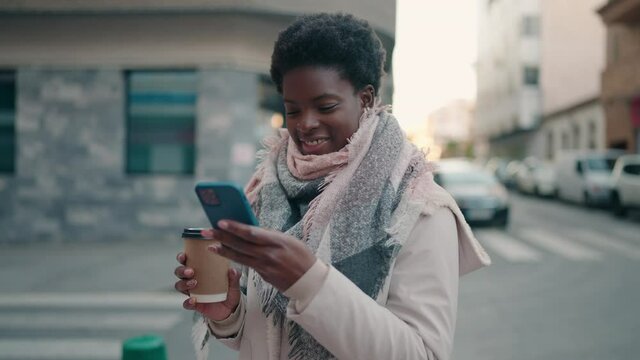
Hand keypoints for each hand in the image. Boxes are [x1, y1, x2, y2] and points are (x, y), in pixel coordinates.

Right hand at [174, 252, 241, 320]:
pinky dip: (187, 302)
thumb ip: (234, 276)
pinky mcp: (194, 305)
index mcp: (200, 270)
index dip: (181, 257)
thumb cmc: (229, 291)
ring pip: (179, 286)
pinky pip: (186, 303)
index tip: (184, 256)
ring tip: (194, 283)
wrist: (231, 309)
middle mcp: (192, 280)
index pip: (187, 261)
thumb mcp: (234, 283)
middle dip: (182, 271)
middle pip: (179, 272)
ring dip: (184, 283)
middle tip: (191, 271)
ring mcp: (192, 292)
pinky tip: (193, 300)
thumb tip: (232, 270)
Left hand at [202, 220, 316, 291]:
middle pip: (240, 245)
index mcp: (277, 241)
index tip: (220, 221)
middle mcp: (269, 254)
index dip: (235, 227)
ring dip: (222, 250)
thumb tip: (249, 229)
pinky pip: (245, 264)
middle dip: (221, 237)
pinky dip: (233, 258)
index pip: (251, 233)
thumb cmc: (300, 255)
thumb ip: (269, 236)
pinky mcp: (262, 275)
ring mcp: (264, 266)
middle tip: (205, 231)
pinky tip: (224, 253)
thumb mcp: (288, 240)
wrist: (309, 280)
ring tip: (209, 245)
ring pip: (239, 257)